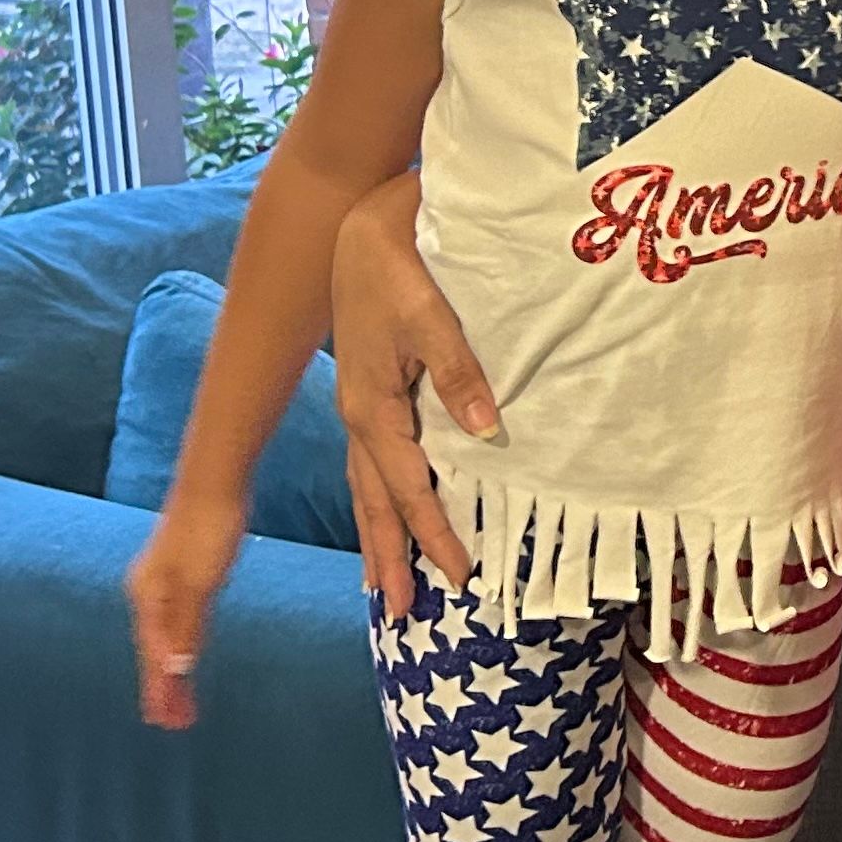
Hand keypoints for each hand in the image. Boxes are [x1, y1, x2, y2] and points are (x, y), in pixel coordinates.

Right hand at [126, 496, 245, 728]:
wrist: (215, 480)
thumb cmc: (207, 527)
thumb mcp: (199, 582)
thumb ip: (186, 625)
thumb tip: (176, 668)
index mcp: (149, 598)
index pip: (154, 656)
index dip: (162, 690)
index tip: (169, 724)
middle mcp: (148, 591)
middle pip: (155, 650)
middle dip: (163, 687)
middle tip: (175, 723)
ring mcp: (163, 579)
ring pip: (164, 635)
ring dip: (171, 667)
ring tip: (179, 697)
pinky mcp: (181, 567)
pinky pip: (176, 618)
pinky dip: (179, 641)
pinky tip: (185, 646)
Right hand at [333, 190, 488, 622]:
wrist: (355, 228)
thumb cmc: (396, 266)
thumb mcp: (430, 313)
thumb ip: (458, 370)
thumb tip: (487, 430)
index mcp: (372, 406)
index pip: (408, 487)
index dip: (433, 533)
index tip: (458, 577)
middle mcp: (358, 417)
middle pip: (374, 502)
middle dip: (389, 558)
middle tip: (400, 614)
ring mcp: (356, 408)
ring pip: (365, 488)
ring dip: (376, 537)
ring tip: (381, 585)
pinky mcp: (363, 395)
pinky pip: (368, 464)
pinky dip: (376, 499)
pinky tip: (383, 514)